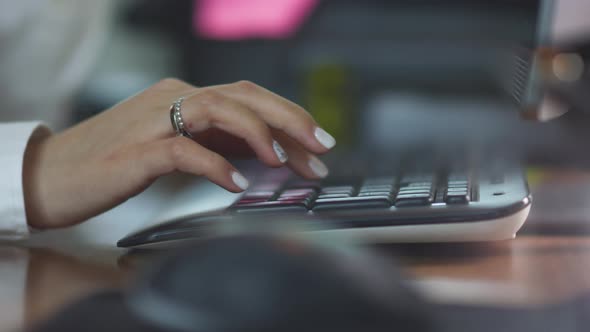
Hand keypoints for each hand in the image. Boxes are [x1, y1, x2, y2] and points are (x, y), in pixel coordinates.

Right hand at [23, 79, 335, 228]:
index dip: (289, 117)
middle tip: (322, 147)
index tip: (319, 144)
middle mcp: (172, 99)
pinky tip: (237, 183)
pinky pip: (184, 150)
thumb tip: (264, 152)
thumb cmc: (112, 162)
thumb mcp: (175, 143)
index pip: (248, 98)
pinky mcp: (136, 151)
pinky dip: (216, 165)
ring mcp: (153, 122)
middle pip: (243, 96)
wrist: (48, 174)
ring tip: (283, 162)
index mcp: (184, 96)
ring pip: (218, 110)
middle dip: (289, 118)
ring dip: (258, 134)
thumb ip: (216, 141)